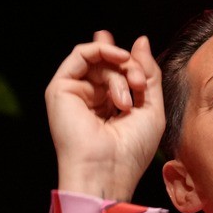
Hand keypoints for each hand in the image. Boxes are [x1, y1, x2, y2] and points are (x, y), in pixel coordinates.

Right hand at [47, 30, 165, 201]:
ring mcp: (74, 95)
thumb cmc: (130, 152)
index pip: (115, 73)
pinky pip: (80, 54)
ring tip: (130, 93)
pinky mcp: (60, 89)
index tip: (138, 60)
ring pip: (100, 61)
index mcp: (108, 107)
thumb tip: (141, 40)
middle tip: (140, 84)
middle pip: (111, 65)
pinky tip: (119, 59)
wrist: (108, 171)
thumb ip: (148, 74)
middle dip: (132, 67)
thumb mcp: (151, 108)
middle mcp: (89, 100)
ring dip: (121, 69)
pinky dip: (102, 51)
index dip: (126, 59)